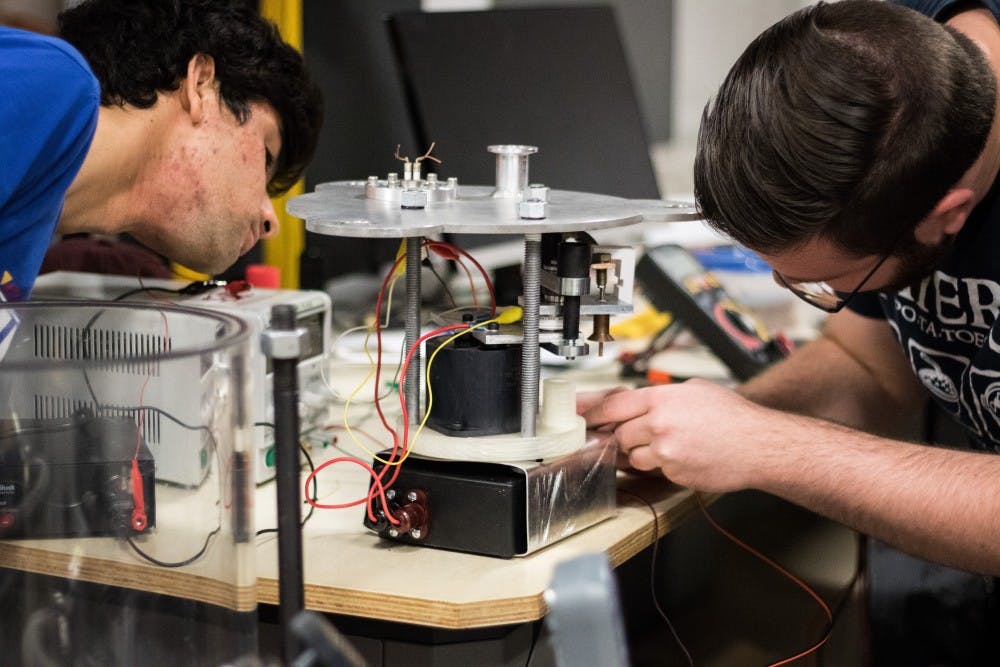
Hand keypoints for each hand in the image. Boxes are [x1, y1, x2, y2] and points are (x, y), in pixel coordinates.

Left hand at [579, 379, 776, 491]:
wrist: (760, 445)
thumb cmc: (733, 417)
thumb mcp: (694, 390)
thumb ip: (660, 396)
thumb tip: (634, 402)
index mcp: (662, 398)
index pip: (612, 405)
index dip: (592, 412)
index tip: (579, 417)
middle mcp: (659, 423)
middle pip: (620, 434)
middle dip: (626, 436)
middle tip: (644, 434)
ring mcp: (665, 450)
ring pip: (633, 456)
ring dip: (643, 453)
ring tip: (671, 445)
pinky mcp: (673, 472)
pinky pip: (654, 470)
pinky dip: (661, 466)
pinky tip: (683, 457)